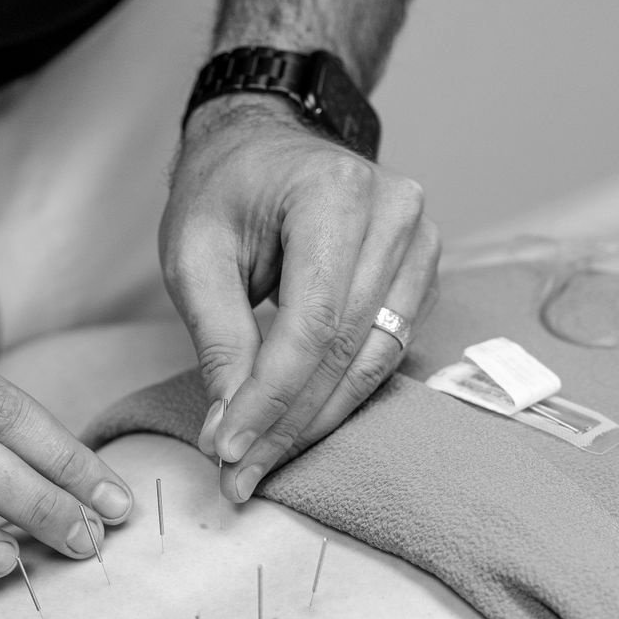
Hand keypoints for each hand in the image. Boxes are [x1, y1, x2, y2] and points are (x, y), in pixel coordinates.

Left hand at [162, 95, 439, 501]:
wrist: (264, 143)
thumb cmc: (224, 189)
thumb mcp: (194, 253)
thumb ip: (218, 339)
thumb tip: (232, 429)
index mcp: (335, 193)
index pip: (311, 322)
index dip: (271, 398)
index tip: (229, 450)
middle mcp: (395, 214)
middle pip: (345, 349)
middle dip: (288, 423)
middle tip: (240, 475)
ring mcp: (421, 243)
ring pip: (373, 361)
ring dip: (317, 421)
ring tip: (264, 461)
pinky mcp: (423, 273)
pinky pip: (387, 352)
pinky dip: (342, 395)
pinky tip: (299, 425)